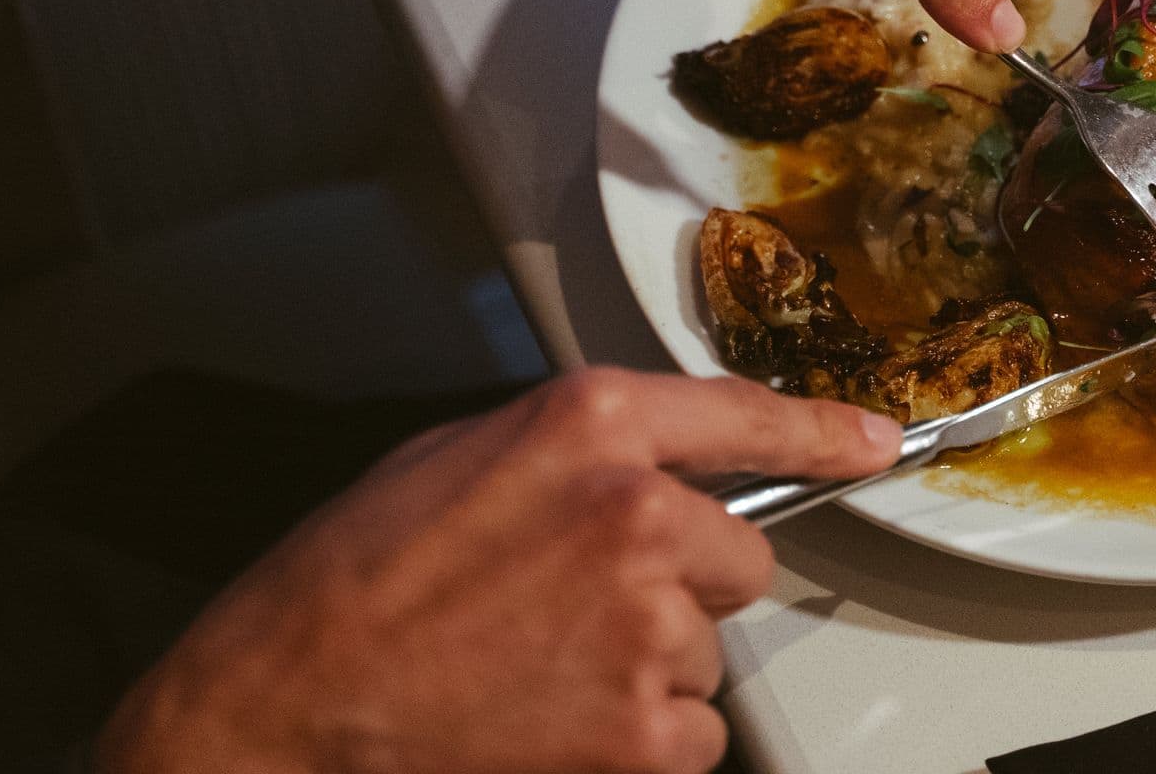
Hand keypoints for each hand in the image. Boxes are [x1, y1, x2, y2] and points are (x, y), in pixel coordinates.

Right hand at [94, 369, 898, 773]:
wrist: (280, 713)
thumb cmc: (349, 586)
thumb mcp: (457, 458)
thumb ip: (576, 450)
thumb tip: (652, 466)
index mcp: (589, 427)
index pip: (749, 415)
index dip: (825, 431)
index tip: (876, 443)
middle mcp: (637, 513)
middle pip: (738, 556)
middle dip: (681, 586)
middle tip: (574, 609)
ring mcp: (646, 625)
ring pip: (708, 653)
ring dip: (648, 668)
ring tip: (539, 671)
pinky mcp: (641, 727)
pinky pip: (689, 735)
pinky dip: (636, 742)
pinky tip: (552, 725)